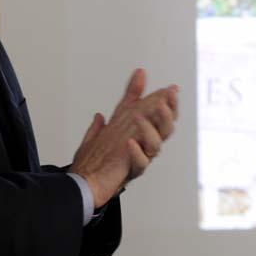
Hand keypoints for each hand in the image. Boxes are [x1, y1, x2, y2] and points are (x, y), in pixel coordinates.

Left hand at [71, 69, 178, 208]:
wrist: (83, 182)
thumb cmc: (99, 154)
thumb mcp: (116, 118)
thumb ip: (129, 97)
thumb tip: (140, 72)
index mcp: (140, 133)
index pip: (159, 114)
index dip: (167, 102)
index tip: (172, 88)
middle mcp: (143, 145)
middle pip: (165, 129)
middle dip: (167, 114)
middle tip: (165, 100)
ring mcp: (138, 158)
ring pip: (156, 145)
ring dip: (149, 129)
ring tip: (137, 117)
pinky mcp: (129, 172)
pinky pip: (139, 164)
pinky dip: (136, 153)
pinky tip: (129, 143)